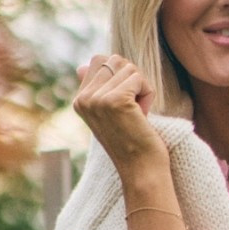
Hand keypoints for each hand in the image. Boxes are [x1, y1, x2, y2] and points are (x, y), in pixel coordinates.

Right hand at [73, 53, 160, 169]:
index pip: (99, 60)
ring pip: (128, 67)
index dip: (121, 76)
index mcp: (79, 100)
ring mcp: (96, 99)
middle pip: (115, 60)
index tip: (124, 105)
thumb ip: (96, 88)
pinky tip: (143, 115)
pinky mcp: (115, 100)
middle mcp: (83, 99)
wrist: (141, 170)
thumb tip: (80, 66)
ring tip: (137, 114)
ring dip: (141, 88)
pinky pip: (139, 78)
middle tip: (133, 109)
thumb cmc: (132, 141)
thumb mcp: (109, 113)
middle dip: (132, 79)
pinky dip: (148, 94)